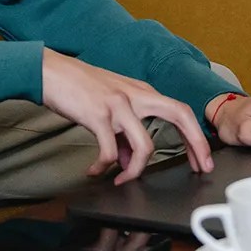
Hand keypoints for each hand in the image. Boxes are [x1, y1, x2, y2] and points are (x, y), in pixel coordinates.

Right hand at [41, 48, 214, 185]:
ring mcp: (119, 103)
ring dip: (136, 170)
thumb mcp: (108, 105)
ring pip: (145, 145)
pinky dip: (103, 166)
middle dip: (196, 143)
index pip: (180, 110)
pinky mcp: (98, 114)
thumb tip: (124, 161)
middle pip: (180, 114)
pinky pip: (109, 152)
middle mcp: (136, 94)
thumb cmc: (78, 87)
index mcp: (142, 91)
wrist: (48, 70)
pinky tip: (94, 170)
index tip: (201, 159)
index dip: (196, 135)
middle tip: (200, 168)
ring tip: (122, 179)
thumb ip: (121, 133)